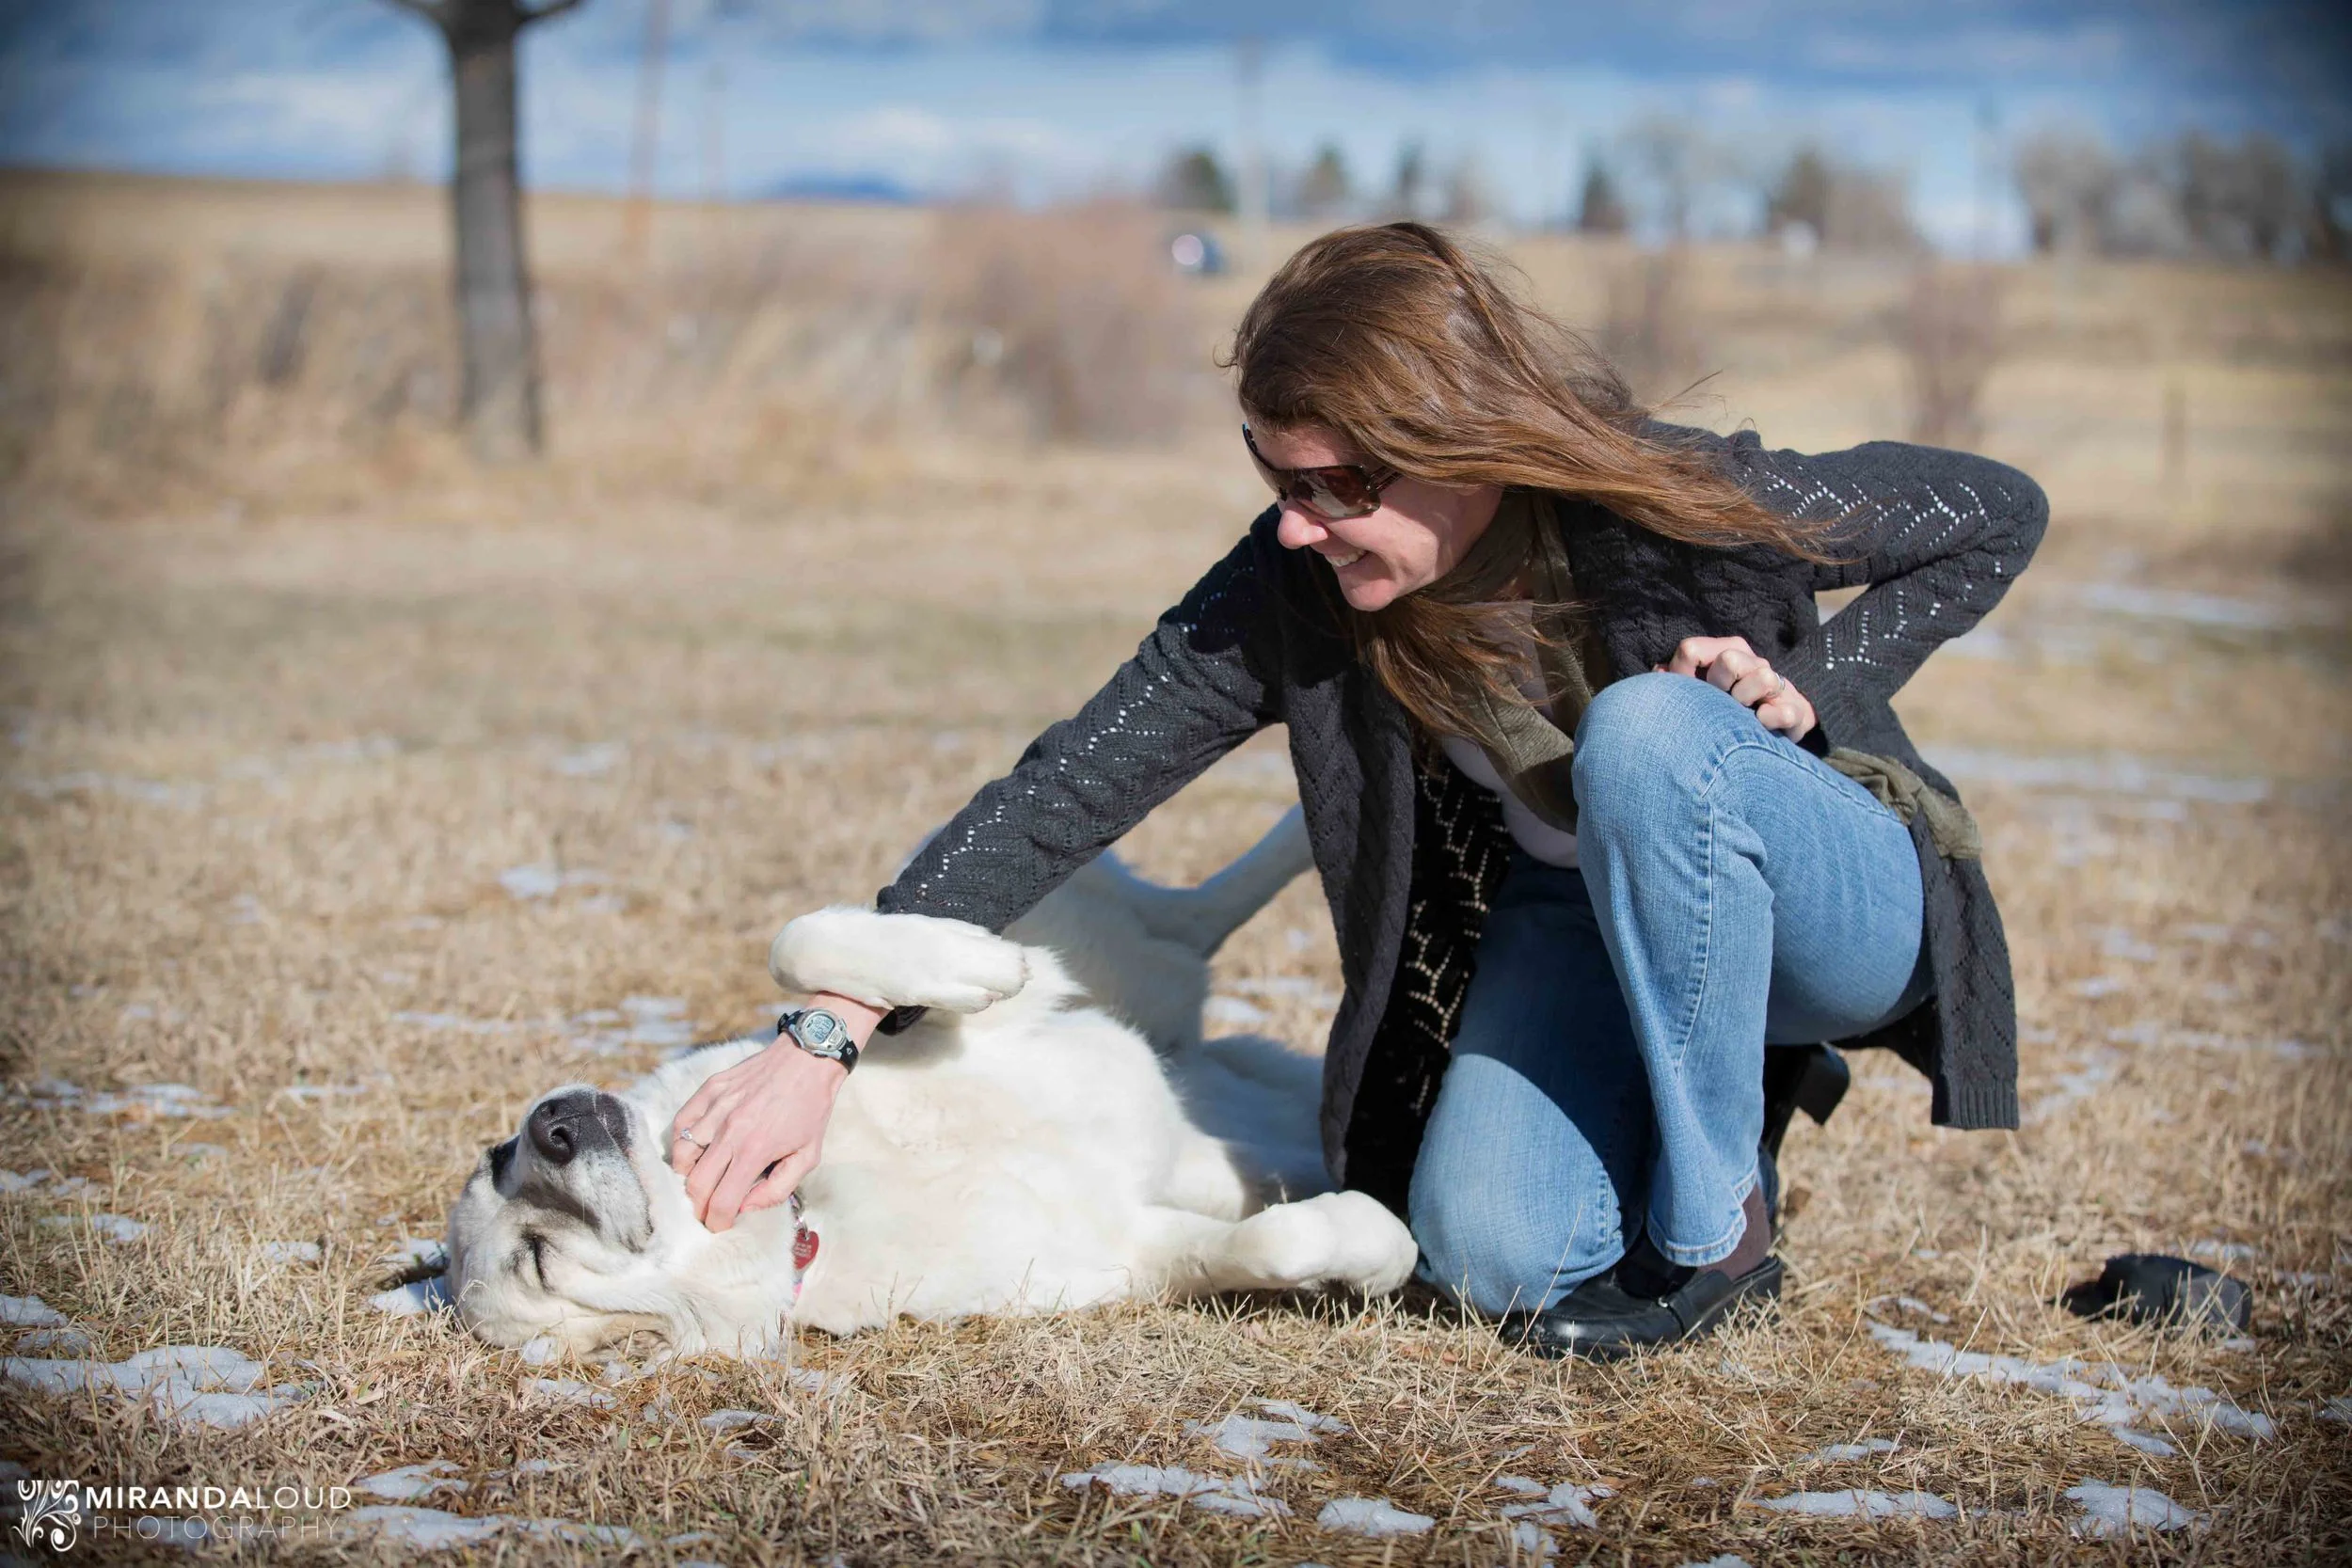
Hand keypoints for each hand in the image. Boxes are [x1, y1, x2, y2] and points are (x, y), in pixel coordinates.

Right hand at [668, 992, 881, 1231]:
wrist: (808, 1058)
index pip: (721, 1201)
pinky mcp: (709, 1089)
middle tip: (708, 1208)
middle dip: (699, 1206)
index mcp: (756, 1149)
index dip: (717, 1221)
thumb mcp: (808, 1156)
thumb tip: (746, 1206)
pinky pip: (680, 1123)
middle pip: (696, 1184)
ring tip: (703, 1178)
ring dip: (688, 1175)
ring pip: (681, 1154)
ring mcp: (715, 1107)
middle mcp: (730, 1130)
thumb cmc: (810, 1109)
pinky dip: (681, 1142)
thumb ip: (777, 1189)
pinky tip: (695, 1149)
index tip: (720, 1224)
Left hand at [1657, 635, 1816, 741]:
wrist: (1774, 723)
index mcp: (1724, 651)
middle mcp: (1752, 661)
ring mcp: (1776, 683)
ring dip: (1746, 701)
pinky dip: (1771, 718)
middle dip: (1718, 685)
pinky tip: (1760, 723)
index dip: (1680, 675)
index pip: (1691, 650)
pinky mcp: (1795, 709)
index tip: (1684, 694)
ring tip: (1742, 715)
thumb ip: (1677, 678)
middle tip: (1719, 703)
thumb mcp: (1698, 690)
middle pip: (1730, 660)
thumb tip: (1659, 672)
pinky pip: (1785, 711)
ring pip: (1764, 678)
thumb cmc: (1724, 706)